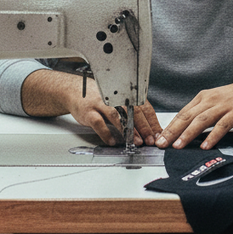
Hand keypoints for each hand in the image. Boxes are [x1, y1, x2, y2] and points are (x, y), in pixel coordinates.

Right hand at [21, 69, 160, 146]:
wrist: (75, 91)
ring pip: (118, 116)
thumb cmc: (99, 97)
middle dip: (144, 127)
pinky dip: (107, 133)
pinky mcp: (88, 111)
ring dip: (129, 130)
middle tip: (150, 140)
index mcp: (125, 94)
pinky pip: (99, 123)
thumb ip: (132, 111)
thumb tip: (149, 128)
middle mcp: (114, 97)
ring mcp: (101, 103)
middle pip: (133, 111)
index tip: (157, 134)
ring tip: (135, 142)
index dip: (152, 121)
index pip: (144, 107)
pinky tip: (113, 141)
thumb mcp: (118, 101)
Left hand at [155, 75, 232, 150]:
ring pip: (201, 121)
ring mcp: (223, 106)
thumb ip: (204, 112)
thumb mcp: (217, 101)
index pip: (182, 113)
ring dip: (187, 134)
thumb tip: (189, 127)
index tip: (160, 138)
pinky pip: (221, 126)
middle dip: (172, 131)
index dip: (169, 126)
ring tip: (178, 146)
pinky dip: (212, 136)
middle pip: (187, 116)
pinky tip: (205, 145)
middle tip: (161, 144)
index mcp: (204, 97)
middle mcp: (210, 100)